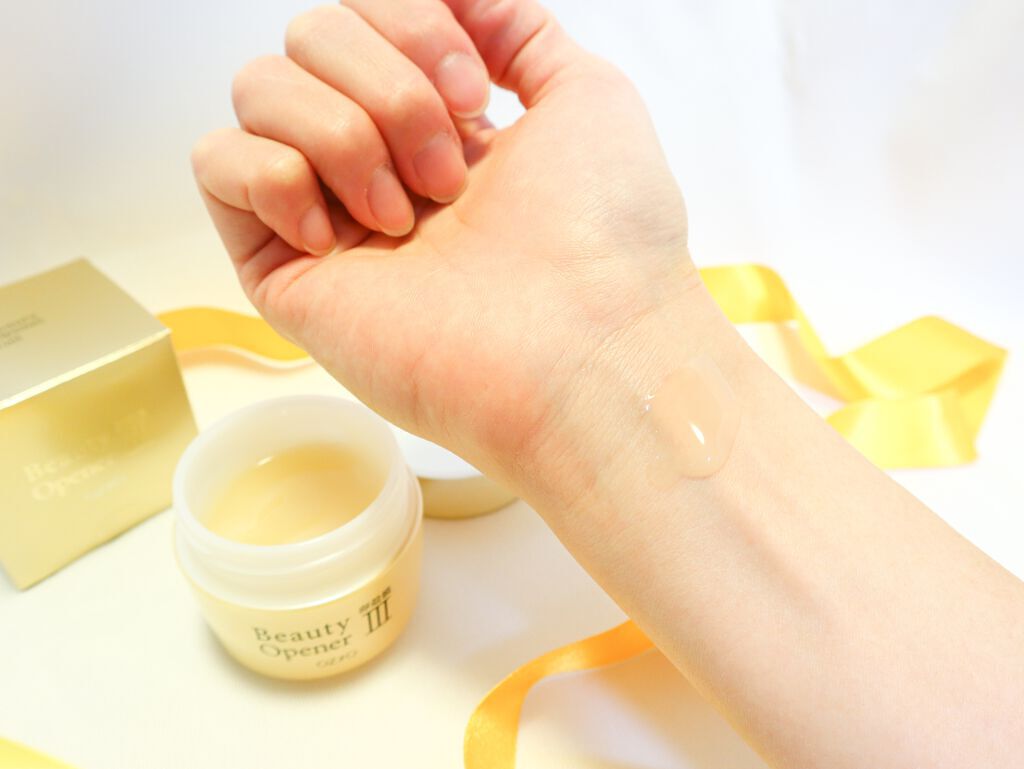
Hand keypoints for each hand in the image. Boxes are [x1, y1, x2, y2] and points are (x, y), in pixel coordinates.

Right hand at [192, 0, 694, 485]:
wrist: (582, 347)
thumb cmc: (602, 235)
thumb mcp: (585, 94)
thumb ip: (511, 26)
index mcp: (439, 120)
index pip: (367, 12)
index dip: (411, 24)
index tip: (474, 95)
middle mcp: (377, 158)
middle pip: (310, 36)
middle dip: (388, 88)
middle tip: (448, 178)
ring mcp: (327, 212)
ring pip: (260, 88)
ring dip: (341, 134)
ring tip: (404, 219)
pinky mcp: (283, 269)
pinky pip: (217, 162)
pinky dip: (273, 175)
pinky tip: (337, 235)